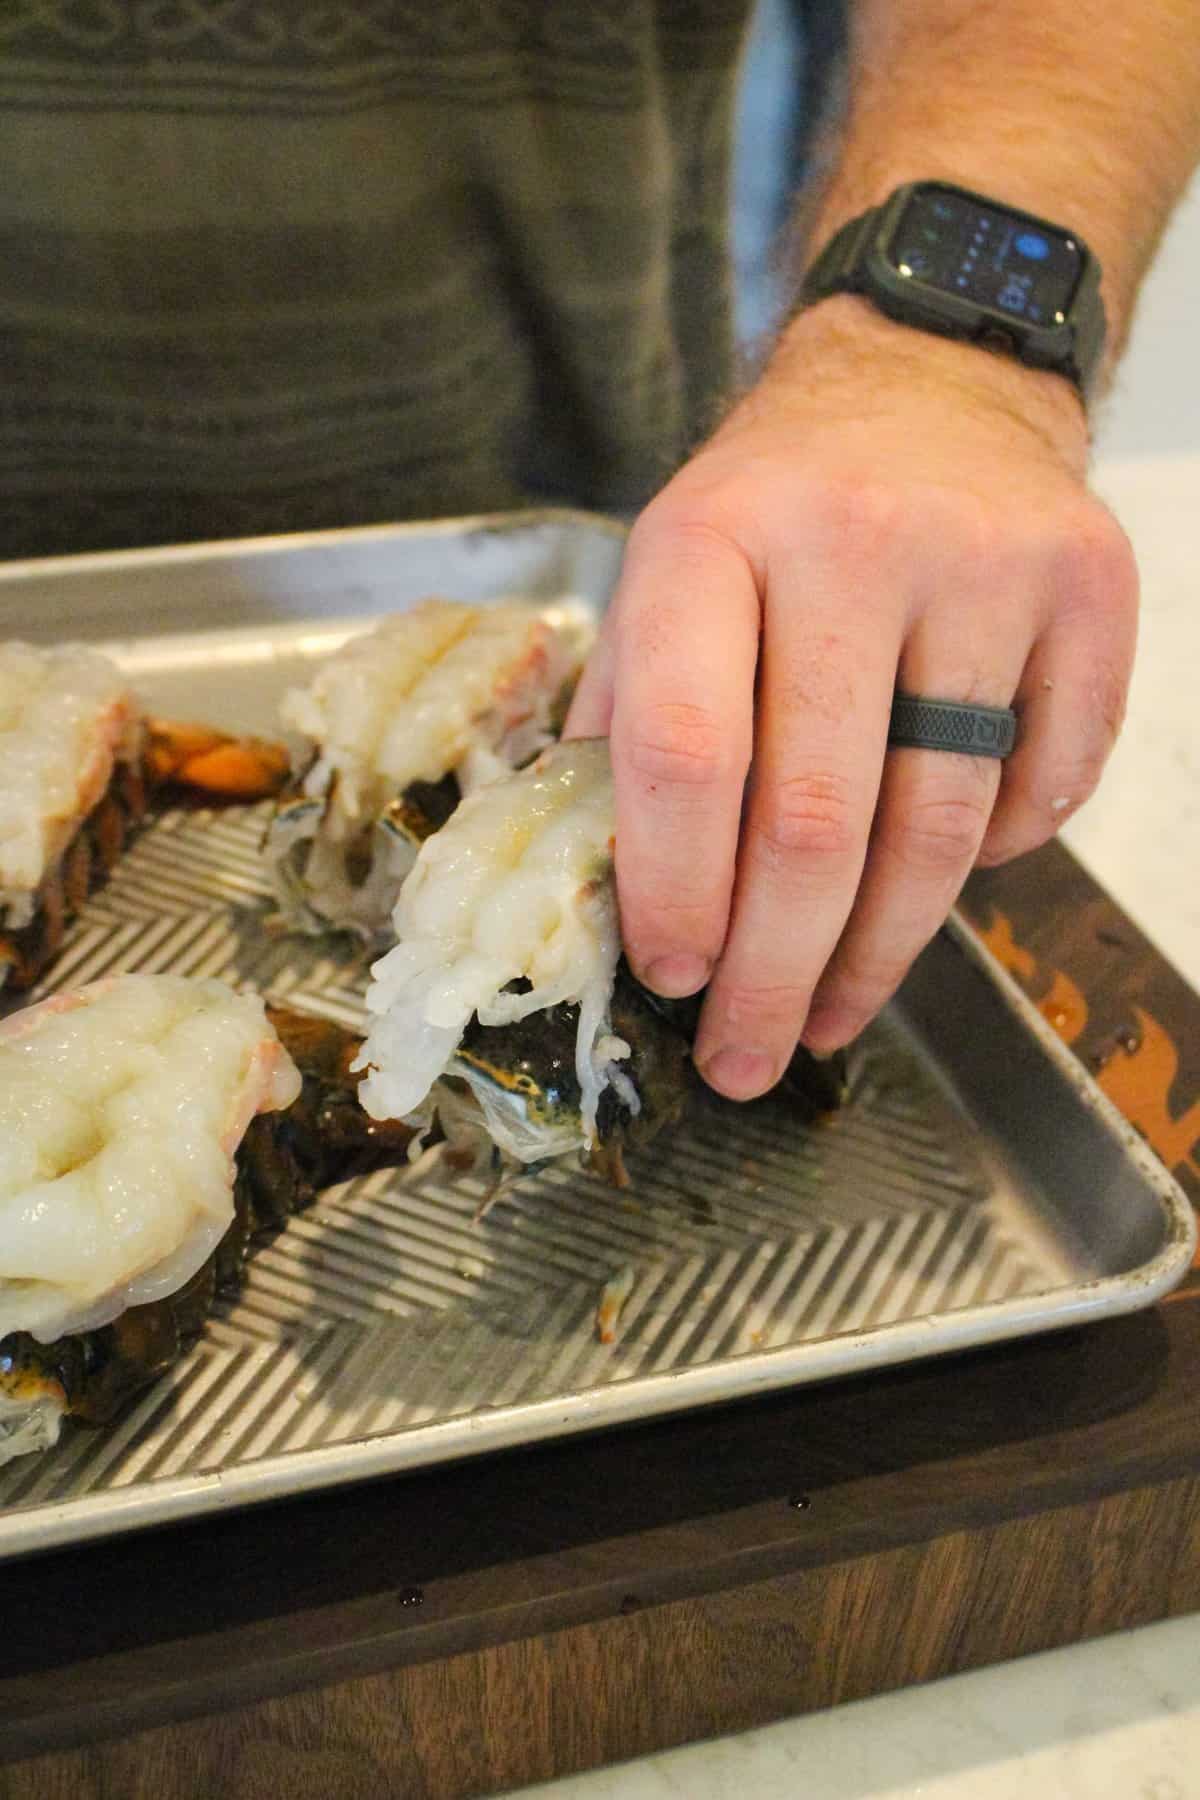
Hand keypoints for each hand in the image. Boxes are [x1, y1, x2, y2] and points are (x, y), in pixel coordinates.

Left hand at [567, 297, 1137, 1098]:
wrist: (932, 378)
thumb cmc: (775, 504)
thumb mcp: (663, 576)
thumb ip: (626, 720)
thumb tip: (609, 892)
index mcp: (710, 541)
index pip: (687, 752)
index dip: (676, 890)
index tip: (670, 978)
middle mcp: (851, 543)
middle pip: (818, 820)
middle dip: (776, 972)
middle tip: (749, 1056)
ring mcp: (988, 566)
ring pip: (941, 825)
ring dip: (879, 953)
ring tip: (830, 1017)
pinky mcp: (1090, 593)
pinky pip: (1047, 789)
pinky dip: (993, 863)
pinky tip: (933, 881)